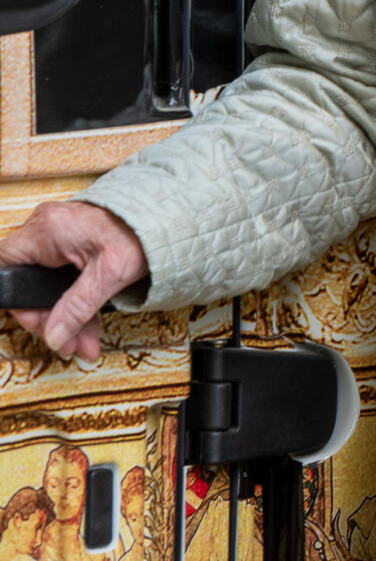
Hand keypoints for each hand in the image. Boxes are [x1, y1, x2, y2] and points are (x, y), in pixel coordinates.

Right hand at [0, 201, 143, 361]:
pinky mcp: (76, 243)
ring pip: (49, 285)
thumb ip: (78, 306)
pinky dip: (76, 302)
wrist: (174, 217)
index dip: (21, 301)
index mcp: (48, 230)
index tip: (43, 325)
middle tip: (70, 343)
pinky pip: (64, 278)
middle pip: (30, 282)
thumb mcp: (111, 274)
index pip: (8, 266)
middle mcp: (49, 229)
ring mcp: (61, 235)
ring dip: (67, 317)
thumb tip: (54, 335)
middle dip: (52, 319)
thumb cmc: (145, 233)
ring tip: (85, 343)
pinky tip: (89, 327)